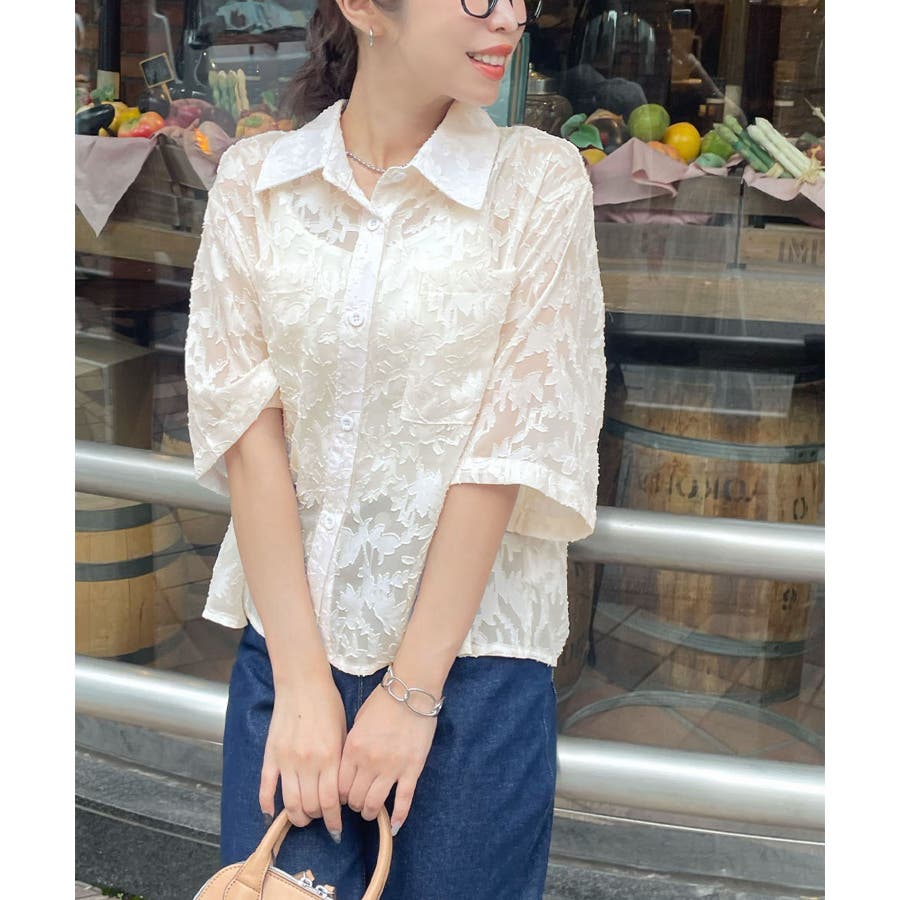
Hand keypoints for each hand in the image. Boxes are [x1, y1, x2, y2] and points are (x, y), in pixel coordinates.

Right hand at [260, 675, 346, 838]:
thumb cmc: (328, 704)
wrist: (303, 683)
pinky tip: (272, 814)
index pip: (330, 801)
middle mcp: (307, 762)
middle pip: (310, 806)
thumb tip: (339, 792)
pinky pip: (266, 787)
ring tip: (303, 818)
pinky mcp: (270, 755)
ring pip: (289, 803)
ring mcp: (286, 760)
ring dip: (297, 817)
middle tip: (321, 818)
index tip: (337, 827)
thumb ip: (340, 763)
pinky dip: (267, 805)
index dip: (334, 820)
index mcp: (329, 756)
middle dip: (317, 818)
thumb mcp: (342, 733)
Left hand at [338, 679, 437, 833]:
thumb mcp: (357, 722)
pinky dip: (398, 816)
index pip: (339, 786)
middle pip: (355, 798)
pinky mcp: (412, 769)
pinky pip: (403, 800)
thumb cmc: (382, 702)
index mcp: (352, 749)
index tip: (342, 795)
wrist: (411, 690)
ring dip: (369, 812)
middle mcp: (369, 762)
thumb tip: (347, 768)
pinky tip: (393, 826)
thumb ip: (351, 747)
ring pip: (374, 803)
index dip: (339, 795)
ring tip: (370, 811)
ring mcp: (392, 767)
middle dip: (353, 805)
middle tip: (356, 803)